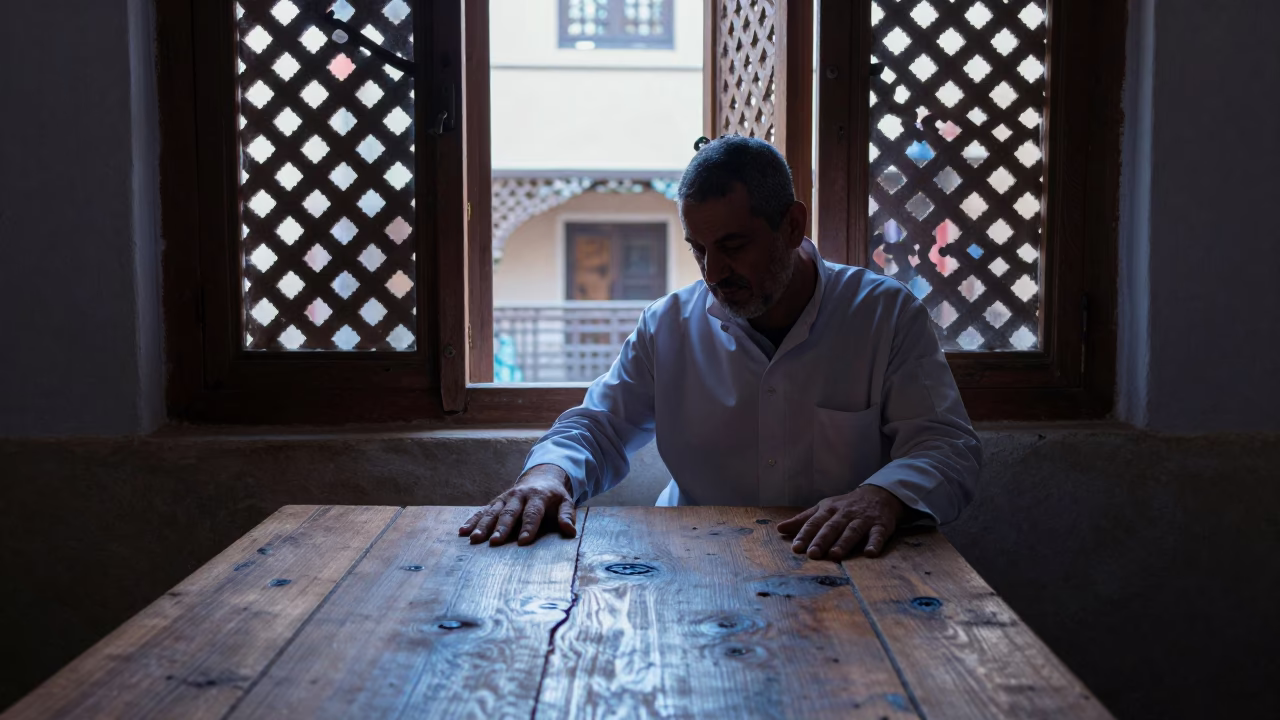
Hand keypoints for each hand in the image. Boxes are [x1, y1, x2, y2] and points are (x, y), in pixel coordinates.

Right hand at [458, 464, 577, 546]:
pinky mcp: (496, 502)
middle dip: (502, 528)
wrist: (541, 477)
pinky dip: (472, 520)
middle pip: (509, 513)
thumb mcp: (566, 502)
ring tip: (475, 539)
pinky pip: (482, 511)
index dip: (528, 527)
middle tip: (495, 542)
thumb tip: (570, 531)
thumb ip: (567, 516)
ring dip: (483, 525)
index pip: (533, 513)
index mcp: (538, 497)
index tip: (523, 542)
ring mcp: (505, 498)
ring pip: (493, 512)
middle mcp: (519, 496)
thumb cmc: (554, 497)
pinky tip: (463, 531)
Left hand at [776, 484, 905, 560]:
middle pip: (832, 527)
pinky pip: (878, 534)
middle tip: (812, 554)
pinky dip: (875, 543)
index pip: (815, 522)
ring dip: (844, 543)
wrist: (878, 495)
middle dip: (822, 540)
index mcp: (829, 510)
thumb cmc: (845, 506)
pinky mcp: (881, 525)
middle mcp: (845, 514)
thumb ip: (803, 520)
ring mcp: (863, 519)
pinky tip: (870, 553)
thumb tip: (780, 529)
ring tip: (835, 555)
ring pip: (852, 531)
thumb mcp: (823, 509)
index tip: (796, 548)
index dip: (805, 535)